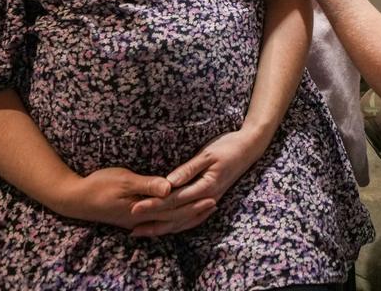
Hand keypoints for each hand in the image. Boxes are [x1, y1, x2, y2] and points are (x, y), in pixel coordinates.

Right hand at [54, 167, 214, 230]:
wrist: (75, 199)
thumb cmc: (98, 185)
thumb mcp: (123, 180)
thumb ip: (147, 185)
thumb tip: (169, 188)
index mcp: (143, 209)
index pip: (174, 207)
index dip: (193, 202)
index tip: (211, 196)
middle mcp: (142, 218)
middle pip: (174, 217)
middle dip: (194, 211)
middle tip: (215, 203)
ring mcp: (137, 220)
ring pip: (167, 222)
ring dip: (185, 216)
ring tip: (202, 210)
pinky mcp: (133, 217)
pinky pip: (158, 221)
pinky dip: (171, 219)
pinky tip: (176, 217)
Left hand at [129, 130, 263, 236]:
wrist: (248, 148)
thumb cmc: (227, 147)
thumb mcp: (207, 154)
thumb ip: (188, 169)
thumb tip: (168, 182)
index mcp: (205, 187)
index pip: (173, 200)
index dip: (153, 205)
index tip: (135, 208)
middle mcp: (206, 199)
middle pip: (176, 215)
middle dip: (153, 221)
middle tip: (131, 226)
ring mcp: (209, 202)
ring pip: (183, 221)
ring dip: (163, 228)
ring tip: (143, 232)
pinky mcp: (210, 200)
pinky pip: (192, 219)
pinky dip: (178, 226)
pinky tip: (167, 228)